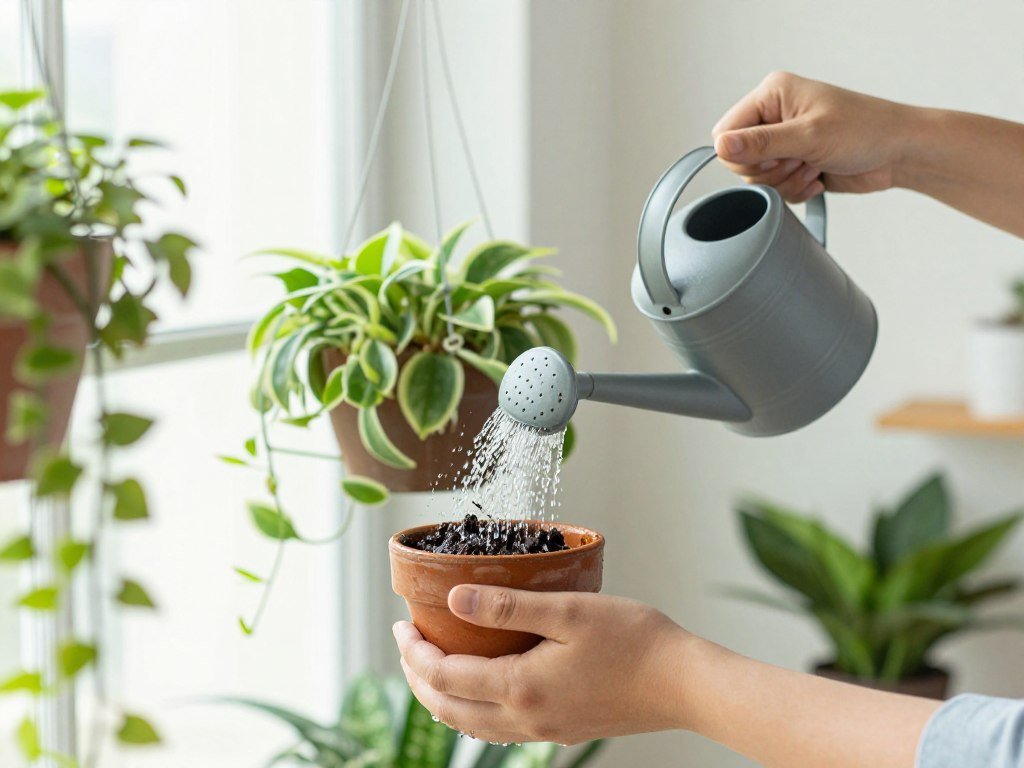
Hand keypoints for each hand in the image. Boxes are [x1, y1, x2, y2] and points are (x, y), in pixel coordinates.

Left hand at [393, 586, 689, 744]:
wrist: (684, 684)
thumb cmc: (633, 639)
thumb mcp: (567, 610)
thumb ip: (508, 606)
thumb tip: (454, 598)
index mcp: (521, 688)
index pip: (444, 677)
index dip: (414, 653)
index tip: (401, 624)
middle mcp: (526, 718)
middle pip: (449, 708)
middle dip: (418, 678)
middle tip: (407, 645)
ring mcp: (545, 729)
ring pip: (472, 724)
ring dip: (442, 696)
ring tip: (433, 665)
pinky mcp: (563, 729)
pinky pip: (499, 728)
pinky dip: (474, 708)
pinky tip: (484, 685)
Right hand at [712, 71, 914, 201]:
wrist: (898, 153)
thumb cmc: (866, 130)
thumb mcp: (810, 136)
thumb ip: (761, 143)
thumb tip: (721, 146)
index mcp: (772, 95)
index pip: (725, 132)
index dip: (741, 154)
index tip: (774, 156)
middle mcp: (774, 116)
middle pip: (739, 160)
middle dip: (769, 170)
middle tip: (799, 160)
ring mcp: (784, 141)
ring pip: (757, 178)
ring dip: (784, 182)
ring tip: (813, 167)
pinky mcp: (793, 163)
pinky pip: (775, 189)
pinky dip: (794, 190)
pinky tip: (816, 177)